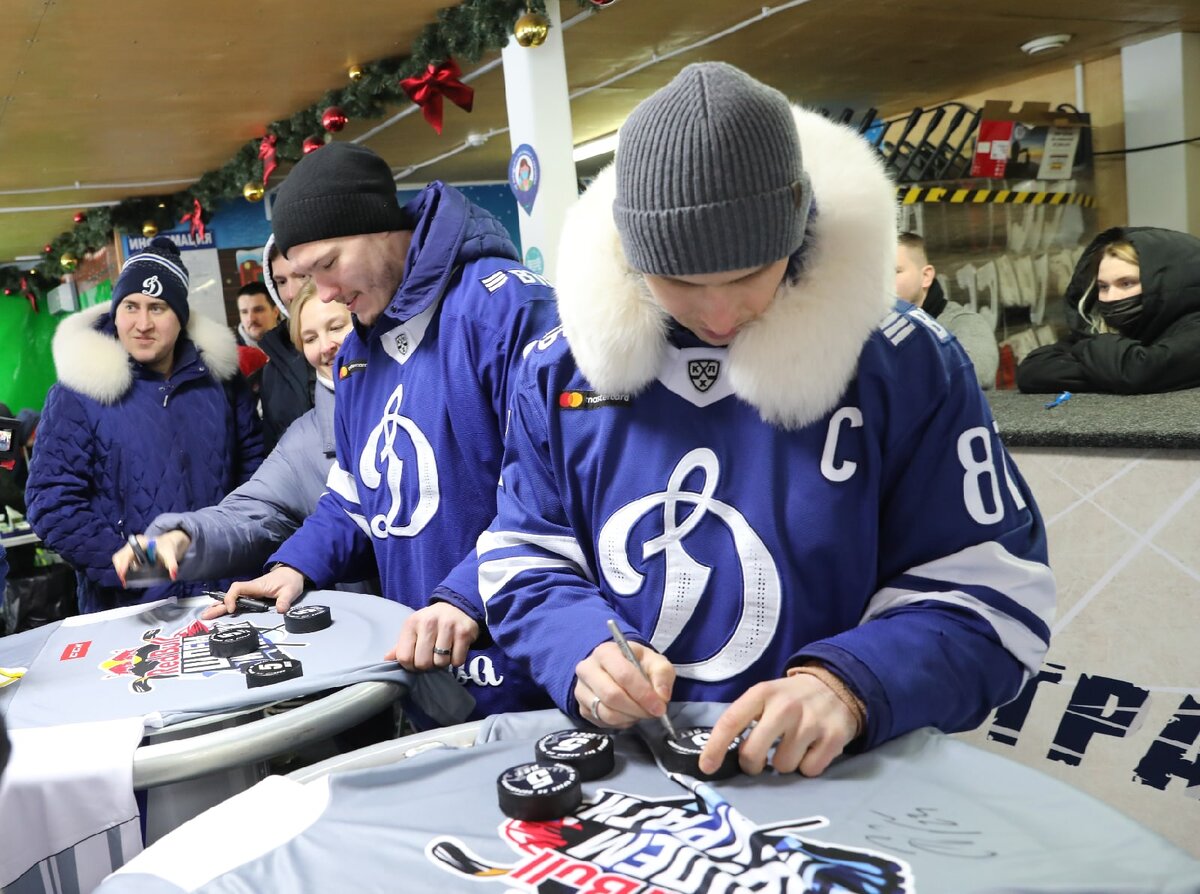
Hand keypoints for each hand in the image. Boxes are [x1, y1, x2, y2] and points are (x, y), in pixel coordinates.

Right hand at [112, 530, 190, 585]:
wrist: (168, 543)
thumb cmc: (167, 547)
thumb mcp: (170, 555)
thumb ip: (172, 564)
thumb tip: (173, 575)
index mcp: (141, 542)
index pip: (127, 553)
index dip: (123, 564)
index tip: (123, 575)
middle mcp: (132, 545)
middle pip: (119, 557)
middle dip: (120, 569)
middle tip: (125, 581)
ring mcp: (129, 550)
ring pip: (119, 561)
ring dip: (122, 570)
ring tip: (128, 580)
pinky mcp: (129, 555)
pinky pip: (123, 563)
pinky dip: (125, 570)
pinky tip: (131, 576)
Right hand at [201, 565, 304, 618]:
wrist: (292, 573)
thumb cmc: (289, 580)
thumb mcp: (290, 591)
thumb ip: (285, 600)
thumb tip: (281, 609)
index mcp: (257, 586)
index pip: (238, 588)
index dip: (231, 598)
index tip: (232, 609)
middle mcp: (250, 589)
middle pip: (230, 595)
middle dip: (218, 605)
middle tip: (205, 616)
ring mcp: (250, 592)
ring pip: (232, 598)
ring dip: (219, 606)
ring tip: (207, 615)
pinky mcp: (252, 596)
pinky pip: (237, 600)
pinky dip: (227, 606)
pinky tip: (219, 611)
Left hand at [385, 602, 478, 670]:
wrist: (457, 606)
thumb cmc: (431, 622)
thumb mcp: (414, 629)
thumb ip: (401, 645)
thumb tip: (387, 659)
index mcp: (412, 623)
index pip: (404, 657)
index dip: (410, 666)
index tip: (416, 662)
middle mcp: (429, 623)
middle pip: (423, 662)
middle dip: (427, 665)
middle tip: (431, 658)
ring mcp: (448, 626)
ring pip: (441, 662)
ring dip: (442, 663)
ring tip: (443, 652)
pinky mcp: (464, 632)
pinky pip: (457, 660)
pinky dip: (456, 660)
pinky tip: (455, 650)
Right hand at [574, 640, 674, 728]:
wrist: (617, 669)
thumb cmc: (637, 664)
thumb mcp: (655, 662)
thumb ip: (662, 675)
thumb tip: (662, 696)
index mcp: (605, 652)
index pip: (623, 675)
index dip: (643, 694)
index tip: (659, 707)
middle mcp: (587, 669)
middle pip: (611, 695)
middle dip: (637, 709)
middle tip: (652, 712)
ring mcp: (581, 689)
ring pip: (606, 712)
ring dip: (630, 717)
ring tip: (641, 712)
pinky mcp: (582, 707)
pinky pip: (602, 722)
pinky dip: (621, 723)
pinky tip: (629, 714)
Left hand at [700, 674, 858, 776]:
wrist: (836, 686)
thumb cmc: (791, 698)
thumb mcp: (765, 697)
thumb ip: (746, 719)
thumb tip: (722, 753)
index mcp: (763, 693)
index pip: (731, 721)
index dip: (715, 747)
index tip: (706, 767)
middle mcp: (786, 706)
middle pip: (753, 753)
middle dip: (751, 765)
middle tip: (758, 761)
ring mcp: (811, 722)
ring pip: (783, 766)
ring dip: (784, 764)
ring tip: (793, 746)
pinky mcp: (833, 738)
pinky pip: (809, 770)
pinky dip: (807, 766)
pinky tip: (811, 749)